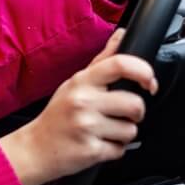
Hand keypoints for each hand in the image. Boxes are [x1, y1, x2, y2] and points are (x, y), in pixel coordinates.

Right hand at [0, 29, 156, 184]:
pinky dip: (113, 150)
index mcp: (82, 81)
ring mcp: (86, 126)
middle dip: (135, 113)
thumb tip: (121, 34)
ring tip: (103, 131)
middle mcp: (83, 101)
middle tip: (121, 115)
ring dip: (123, 134)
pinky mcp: (91, 150)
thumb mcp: (75, 83)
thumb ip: (102, 61)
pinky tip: (97, 144)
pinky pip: (120, 150)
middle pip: (135, 103)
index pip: (120, 64)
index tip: (150, 81)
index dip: (144, 71)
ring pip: (131, 130)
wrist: (35, 148)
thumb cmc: (58, 115)